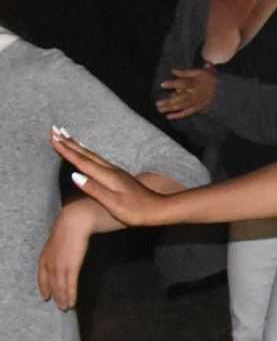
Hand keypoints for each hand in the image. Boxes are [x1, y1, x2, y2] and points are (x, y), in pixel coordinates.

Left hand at [36, 199, 95, 309]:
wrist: (74, 222)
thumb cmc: (70, 227)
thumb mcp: (60, 239)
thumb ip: (59, 247)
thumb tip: (64, 250)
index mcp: (45, 256)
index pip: (41, 276)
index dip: (43, 287)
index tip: (45, 296)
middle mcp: (50, 263)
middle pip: (51, 284)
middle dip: (55, 296)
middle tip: (60, 306)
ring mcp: (59, 266)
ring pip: (60, 287)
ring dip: (63, 298)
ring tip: (66, 307)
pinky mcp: (70, 267)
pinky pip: (70, 285)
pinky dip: (70, 295)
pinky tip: (72, 302)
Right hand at [50, 129, 176, 227]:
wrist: (160, 210)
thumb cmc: (137, 210)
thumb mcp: (113, 203)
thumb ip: (94, 189)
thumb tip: (74, 175)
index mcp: (107, 176)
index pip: (82, 161)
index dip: (66, 150)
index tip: (53, 137)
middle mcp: (111, 170)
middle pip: (86, 153)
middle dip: (69, 142)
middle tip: (54, 130)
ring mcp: (116, 172)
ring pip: (92, 155)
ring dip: (78, 146)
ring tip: (67, 137)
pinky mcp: (119, 176)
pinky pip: (98, 160)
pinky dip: (88, 154)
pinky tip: (87, 154)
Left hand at [157, 65, 218, 119]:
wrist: (224, 89)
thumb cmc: (210, 78)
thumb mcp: (199, 72)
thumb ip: (185, 72)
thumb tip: (172, 70)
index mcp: (196, 83)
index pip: (183, 83)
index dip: (173, 84)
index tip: (162, 84)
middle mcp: (196, 93)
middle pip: (181, 98)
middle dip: (169, 101)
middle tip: (158, 103)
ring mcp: (197, 102)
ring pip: (183, 106)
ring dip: (171, 108)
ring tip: (160, 109)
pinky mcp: (198, 108)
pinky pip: (187, 113)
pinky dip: (178, 115)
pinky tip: (169, 116)